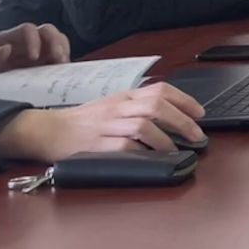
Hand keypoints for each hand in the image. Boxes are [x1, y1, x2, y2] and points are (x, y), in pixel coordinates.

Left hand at [0, 23, 70, 74]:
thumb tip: (6, 48)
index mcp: (13, 36)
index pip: (28, 29)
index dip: (33, 40)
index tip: (34, 57)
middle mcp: (31, 39)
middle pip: (48, 30)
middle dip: (55, 42)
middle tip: (57, 58)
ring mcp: (42, 48)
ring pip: (60, 39)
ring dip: (63, 50)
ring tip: (63, 65)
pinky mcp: (50, 60)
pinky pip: (63, 55)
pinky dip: (66, 61)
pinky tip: (64, 71)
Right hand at [0, 83, 206, 163]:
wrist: (47, 130)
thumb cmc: (83, 121)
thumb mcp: (112, 105)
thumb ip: (137, 107)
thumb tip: (171, 115)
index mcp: (124, 96)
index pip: (160, 90)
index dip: (184, 100)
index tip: (200, 113)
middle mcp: (118, 107)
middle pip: (156, 107)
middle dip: (182, 121)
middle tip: (197, 135)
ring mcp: (107, 126)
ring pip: (144, 125)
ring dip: (165, 139)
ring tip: (176, 150)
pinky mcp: (97, 145)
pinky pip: (125, 146)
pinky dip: (142, 152)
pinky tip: (152, 158)